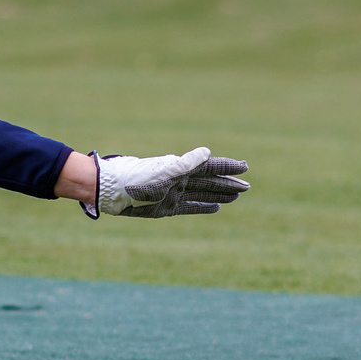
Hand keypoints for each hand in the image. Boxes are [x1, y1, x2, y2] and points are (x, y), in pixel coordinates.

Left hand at [87, 147, 248, 217]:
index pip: (210, 167)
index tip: (244, 167)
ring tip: (237, 195)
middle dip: (228, 183)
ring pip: (203, 194)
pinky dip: (204, 206)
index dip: (228, 167)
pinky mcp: (167, 208)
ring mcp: (174, 194)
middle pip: (210, 181)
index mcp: (181, 168)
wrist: (113, 192)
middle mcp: (180, 180)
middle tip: (247, 186)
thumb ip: (186, 163)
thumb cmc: (138, 179)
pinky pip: (191, 207)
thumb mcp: (164, 171)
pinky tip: (216, 207)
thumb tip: (207, 152)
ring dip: (220, 194)